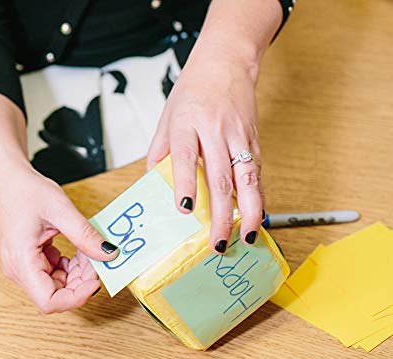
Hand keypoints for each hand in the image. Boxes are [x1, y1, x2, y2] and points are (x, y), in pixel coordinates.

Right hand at [0, 167, 117, 312]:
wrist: (6, 178)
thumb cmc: (24, 190)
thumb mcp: (61, 211)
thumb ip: (86, 236)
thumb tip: (110, 254)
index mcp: (21, 262)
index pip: (49, 302)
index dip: (77, 298)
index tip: (96, 281)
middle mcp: (19, 270)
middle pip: (57, 295)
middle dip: (82, 282)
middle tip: (97, 260)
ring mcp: (25, 267)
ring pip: (58, 286)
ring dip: (79, 274)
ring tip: (88, 251)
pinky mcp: (32, 261)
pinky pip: (56, 274)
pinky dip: (72, 266)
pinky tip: (80, 250)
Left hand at [148, 50, 264, 253]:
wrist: (226, 62)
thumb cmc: (193, 91)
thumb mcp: (167, 117)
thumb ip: (159, 152)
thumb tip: (154, 186)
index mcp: (187, 124)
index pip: (185, 157)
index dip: (185, 184)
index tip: (184, 209)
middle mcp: (215, 131)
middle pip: (221, 177)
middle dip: (221, 215)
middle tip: (218, 243)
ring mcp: (238, 137)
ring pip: (247, 179)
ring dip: (248, 212)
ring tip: (246, 237)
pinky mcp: (254, 141)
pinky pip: (256, 174)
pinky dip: (257, 198)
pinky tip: (254, 218)